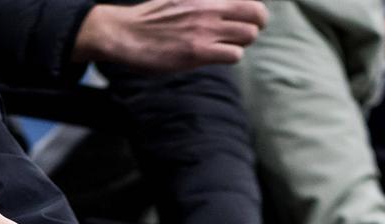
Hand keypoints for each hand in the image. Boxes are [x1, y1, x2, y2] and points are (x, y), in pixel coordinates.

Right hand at [75, 0, 268, 70]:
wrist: (127, 33)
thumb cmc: (153, 19)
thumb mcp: (181, 0)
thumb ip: (203, 4)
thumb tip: (223, 9)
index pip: (247, 0)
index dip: (252, 12)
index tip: (243, 20)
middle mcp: (209, 7)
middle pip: (257, 15)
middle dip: (253, 28)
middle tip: (238, 36)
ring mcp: (205, 29)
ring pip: (248, 35)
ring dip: (241, 44)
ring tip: (224, 47)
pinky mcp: (198, 51)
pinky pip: (234, 55)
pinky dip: (230, 57)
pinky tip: (214, 57)